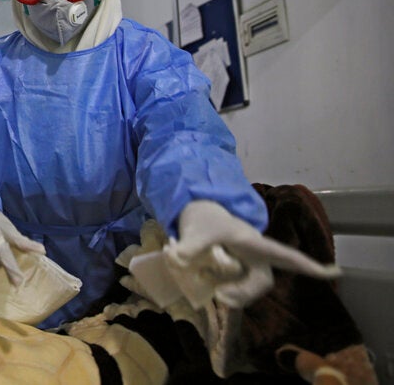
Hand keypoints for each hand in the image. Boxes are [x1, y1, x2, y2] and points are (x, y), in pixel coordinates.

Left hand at [166, 199, 339, 307]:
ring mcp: (248, 265)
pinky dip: (223, 291)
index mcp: (254, 243)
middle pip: (262, 281)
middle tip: (221, 296)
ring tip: (212, 291)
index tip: (334, 272)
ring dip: (232, 294)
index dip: (308, 265)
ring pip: (250, 288)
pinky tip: (208, 286)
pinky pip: (237, 288)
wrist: (198, 216)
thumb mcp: (195, 230)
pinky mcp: (237, 273)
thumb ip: (186, 246)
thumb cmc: (206, 220)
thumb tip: (178, 261)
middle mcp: (255, 256)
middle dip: (244, 293)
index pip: (285, 255)